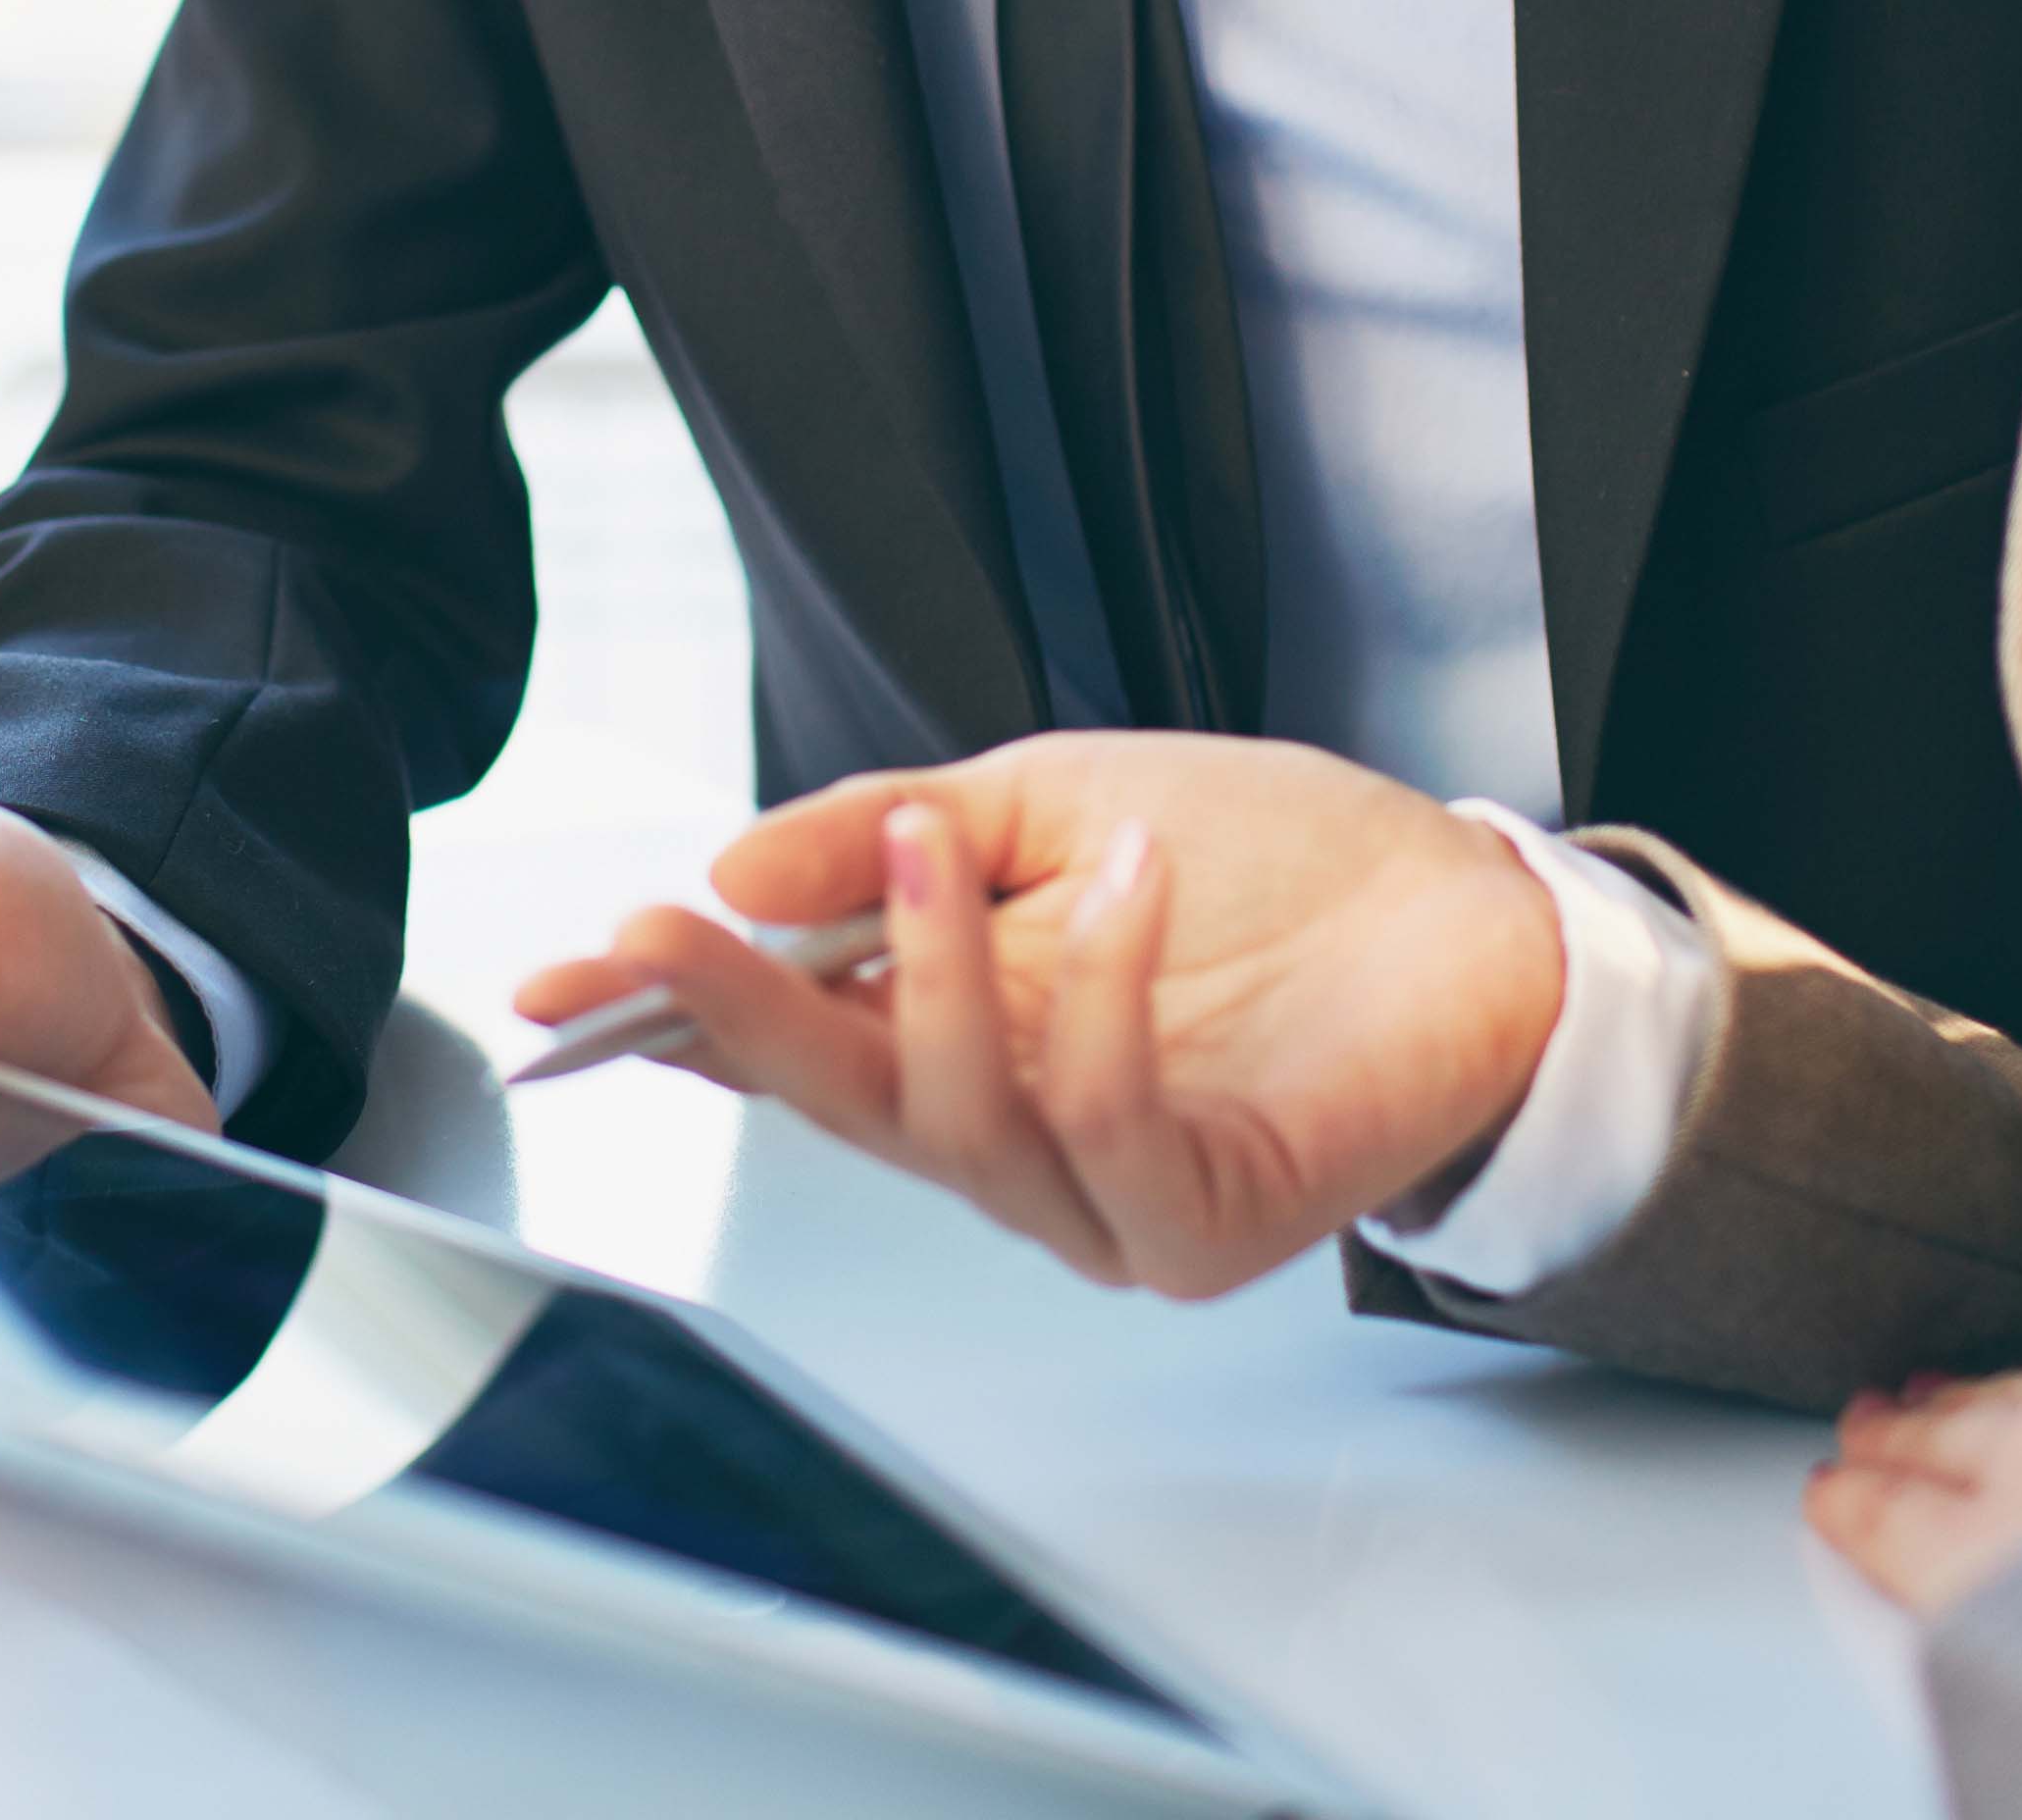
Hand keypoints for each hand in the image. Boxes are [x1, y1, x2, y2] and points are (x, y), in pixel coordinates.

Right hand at [507, 733, 1562, 1297]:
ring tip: (934, 842)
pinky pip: (1109, 1130)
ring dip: (927, 977)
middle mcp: (1012, 1139)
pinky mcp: (1206, 1221)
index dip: (667, 1019)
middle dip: (734, 1017)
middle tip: (664, 928)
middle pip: (835, 1104)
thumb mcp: (1050, 801)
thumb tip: (739, 868)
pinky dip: (1103, 1000)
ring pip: (955, 1127)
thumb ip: (896, 836)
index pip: (778, 1047)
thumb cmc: (1268, 868)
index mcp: (955, 1037)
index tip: (557, 979)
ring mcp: (1103, 1199)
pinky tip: (1126, 885)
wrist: (1465, 912)